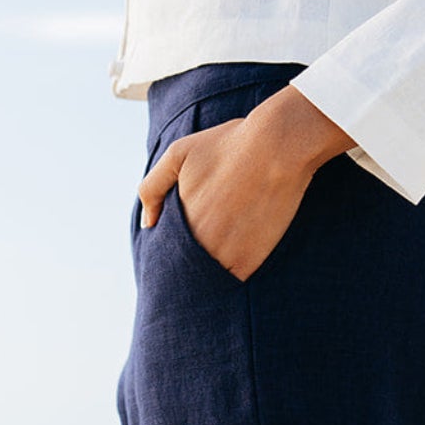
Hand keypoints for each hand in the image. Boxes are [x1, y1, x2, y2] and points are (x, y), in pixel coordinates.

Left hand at [138, 85, 353, 280]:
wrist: (277, 147)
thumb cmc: (229, 145)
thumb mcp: (177, 154)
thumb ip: (152, 188)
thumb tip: (147, 223)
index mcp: (177, 221)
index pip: (165, 249)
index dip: (172, 246)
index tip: (182, 238)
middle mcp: (197, 243)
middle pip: (185, 265)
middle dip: (190, 259)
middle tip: (206, 243)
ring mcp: (224, 256)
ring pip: (208, 275)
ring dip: (211, 269)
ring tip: (222, 247)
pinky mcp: (250, 262)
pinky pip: (233, 278)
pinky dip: (233, 272)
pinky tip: (239, 252)